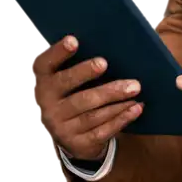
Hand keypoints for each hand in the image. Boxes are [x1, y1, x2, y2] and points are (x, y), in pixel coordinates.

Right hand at [32, 35, 142, 160]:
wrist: (72, 138)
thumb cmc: (77, 95)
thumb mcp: (72, 79)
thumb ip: (82, 61)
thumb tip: (115, 38)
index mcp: (45, 81)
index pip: (45, 64)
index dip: (57, 52)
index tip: (73, 40)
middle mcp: (48, 103)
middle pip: (66, 86)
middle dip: (85, 73)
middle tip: (104, 63)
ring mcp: (61, 125)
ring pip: (89, 111)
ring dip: (113, 99)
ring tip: (134, 88)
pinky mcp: (78, 142)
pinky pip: (102, 130)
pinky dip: (121, 119)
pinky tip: (136, 108)